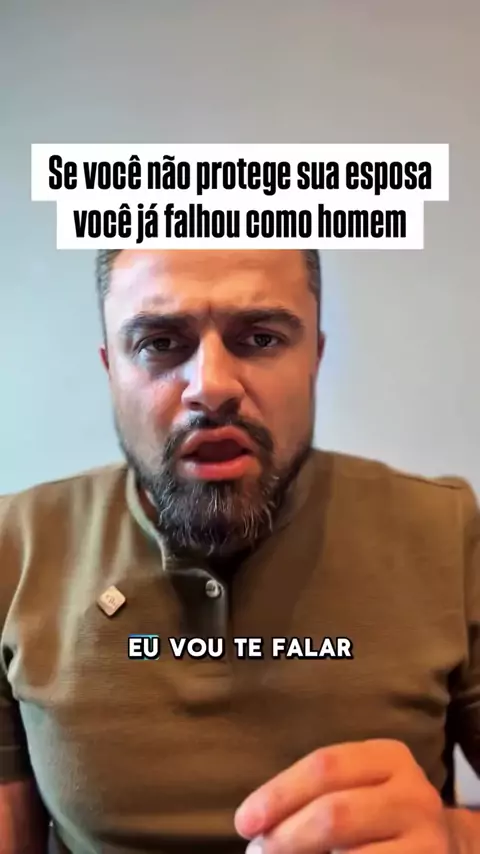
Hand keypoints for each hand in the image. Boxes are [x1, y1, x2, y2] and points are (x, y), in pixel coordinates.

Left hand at [234, 739, 458, 852]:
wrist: (444, 848)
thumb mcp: (358, 787)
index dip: (278, 794)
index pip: (324, 766)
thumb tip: (256, 825)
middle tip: (258, 852)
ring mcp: (426, 840)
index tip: (244, 821)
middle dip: (286, 837)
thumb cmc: (378, 814)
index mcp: (388, 757)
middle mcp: (413, 794)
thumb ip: (316, 795)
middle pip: (334, 813)